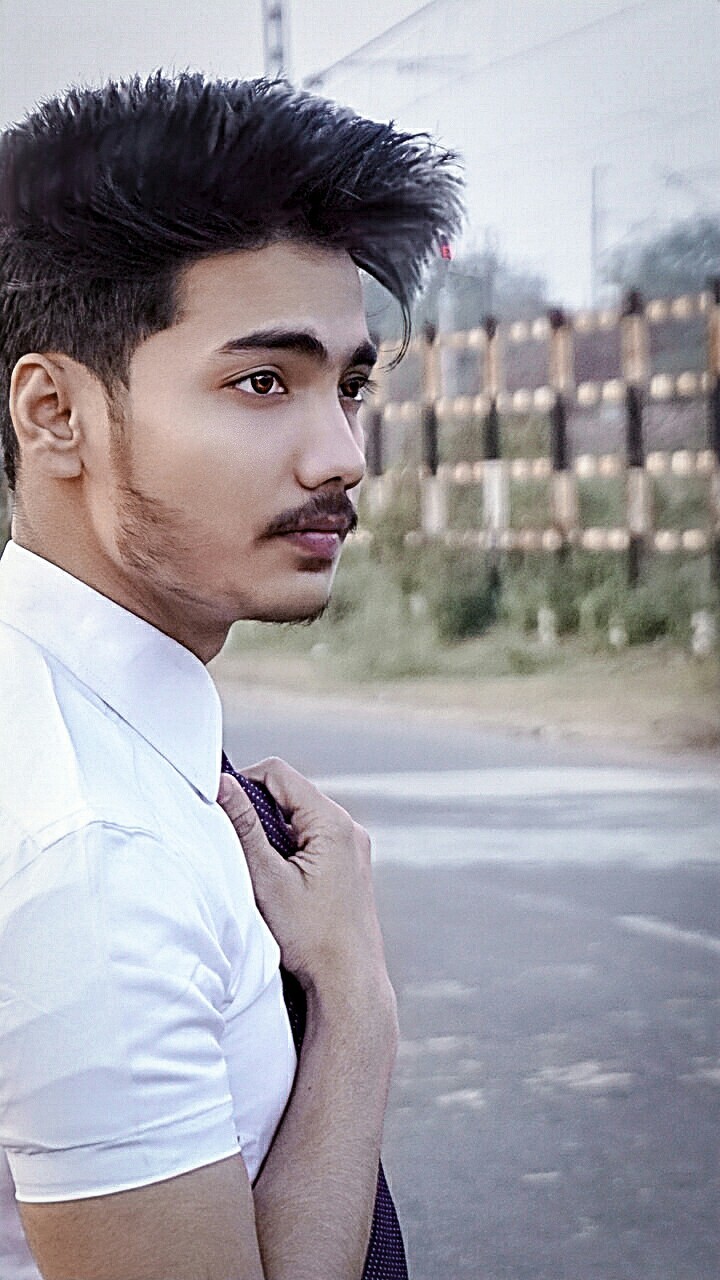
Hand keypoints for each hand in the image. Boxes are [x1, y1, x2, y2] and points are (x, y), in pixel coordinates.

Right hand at [217, 758, 394, 1014]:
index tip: (220, 805)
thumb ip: (243, 826)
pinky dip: (289, 848)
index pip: (279, 774)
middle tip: (234, 842)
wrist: (348, 982)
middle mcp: (349, 828)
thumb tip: (222, 784)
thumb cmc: (312, 938)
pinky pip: (313, 839)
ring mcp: (353, 847)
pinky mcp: (350, 865)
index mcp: (332, 823)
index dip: (244, 781)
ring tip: (256, 868)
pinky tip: (277, 881)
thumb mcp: (267, 879)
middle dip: (258, 810)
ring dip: (273, 832)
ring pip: (300, 817)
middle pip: (290, 794)